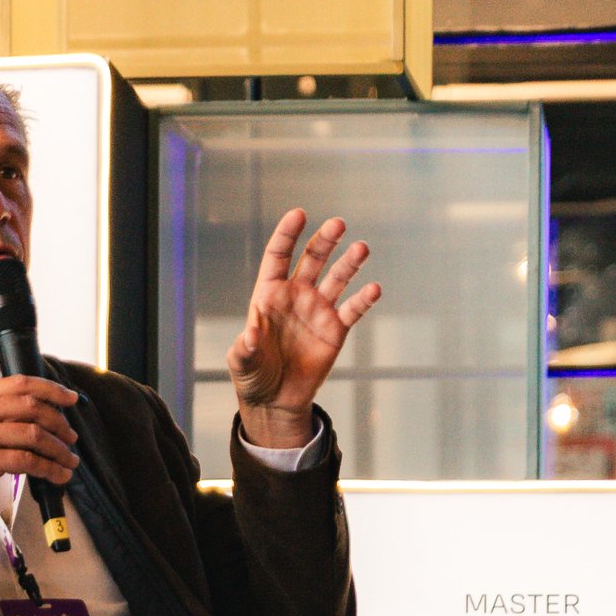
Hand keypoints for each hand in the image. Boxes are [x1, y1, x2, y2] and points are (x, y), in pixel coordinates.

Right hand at [0, 374, 78, 536]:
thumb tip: (27, 418)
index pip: (19, 383)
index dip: (51, 389)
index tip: (69, 398)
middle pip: (32, 406)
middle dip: (60, 422)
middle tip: (70, 436)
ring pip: (35, 434)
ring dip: (59, 449)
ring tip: (68, 460)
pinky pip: (29, 461)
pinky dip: (50, 469)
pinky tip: (57, 476)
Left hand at [227, 208, 380, 451]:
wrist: (275, 400)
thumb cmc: (252, 376)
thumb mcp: (241, 362)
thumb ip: (245, 347)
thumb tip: (250, 335)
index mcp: (269, 294)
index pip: (278, 256)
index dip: (287, 234)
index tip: (299, 214)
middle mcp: (296, 295)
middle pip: (313, 259)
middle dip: (325, 240)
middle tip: (338, 224)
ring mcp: (318, 309)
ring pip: (337, 278)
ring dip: (350, 262)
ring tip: (362, 248)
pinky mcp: (336, 329)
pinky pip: (353, 309)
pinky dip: (364, 299)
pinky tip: (374, 289)